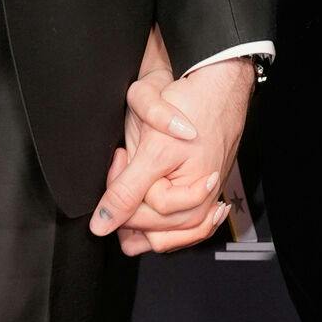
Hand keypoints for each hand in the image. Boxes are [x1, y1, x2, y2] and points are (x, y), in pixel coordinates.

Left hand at [91, 30, 252, 254]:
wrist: (220, 87)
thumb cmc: (194, 110)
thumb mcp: (152, 149)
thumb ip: (125, 190)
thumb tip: (101, 226)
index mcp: (190, 202)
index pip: (135, 218)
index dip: (118, 186)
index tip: (122, 154)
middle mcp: (201, 210)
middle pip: (147, 229)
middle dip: (131, 197)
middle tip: (130, 159)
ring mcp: (206, 205)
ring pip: (160, 234)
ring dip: (142, 209)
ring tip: (142, 172)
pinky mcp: (207, 198)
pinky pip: (178, 228)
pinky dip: (159, 219)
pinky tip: (152, 195)